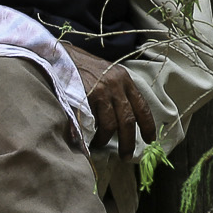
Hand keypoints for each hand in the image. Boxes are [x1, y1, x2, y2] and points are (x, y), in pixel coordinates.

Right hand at [62, 40, 156, 157]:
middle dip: (129, 141)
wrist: (61, 56)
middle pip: (128, 120)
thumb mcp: (107, 73)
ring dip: (106, 139)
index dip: (148, 125)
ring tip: (101, 144)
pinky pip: (94, 122)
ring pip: (111, 124)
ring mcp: (102, 91)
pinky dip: (93, 133)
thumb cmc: (83, 67)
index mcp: (125, 79)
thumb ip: (117, 91)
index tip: (150, 140)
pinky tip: (90, 137)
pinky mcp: (87, 97)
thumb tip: (123, 118)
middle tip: (127, 155)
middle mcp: (117, 84)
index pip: (142, 105)